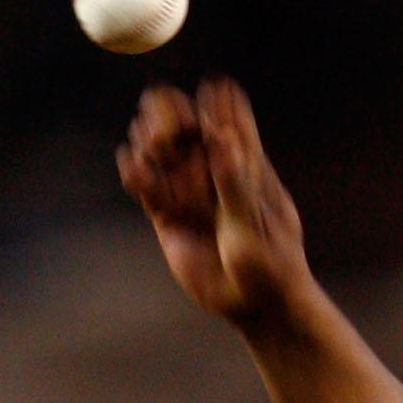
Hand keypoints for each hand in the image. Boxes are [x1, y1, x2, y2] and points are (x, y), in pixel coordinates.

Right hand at [117, 79, 308, 330]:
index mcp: (245, 163)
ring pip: (160, 151)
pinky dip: (136, 173)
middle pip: (184, 123)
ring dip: (151, 142)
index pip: (228, 117)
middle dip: (171, 116)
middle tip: (171, 131)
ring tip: (154, 146)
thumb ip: (235, 185)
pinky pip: (145, 186)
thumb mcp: (255, 225)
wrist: (256, 306)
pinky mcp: (167, 215)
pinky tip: (132, 165)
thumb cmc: (271, 265)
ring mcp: (189, 191)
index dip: (218, 103)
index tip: (213, 96)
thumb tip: (221, 139)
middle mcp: (213, 170)